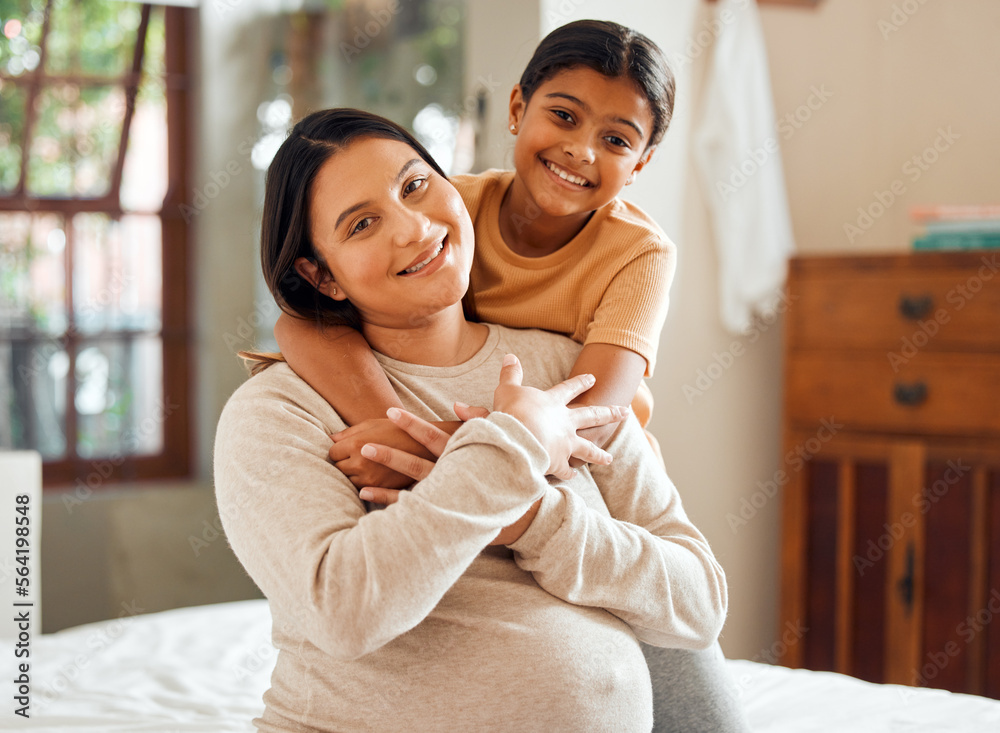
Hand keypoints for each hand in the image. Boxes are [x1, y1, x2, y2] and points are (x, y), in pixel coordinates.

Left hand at [330, 417, 434, 489]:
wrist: (426, 447)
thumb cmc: (399, 430)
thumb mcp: (373, 424)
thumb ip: (350, 432)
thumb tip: (331, 439)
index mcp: (356, 444)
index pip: (333, 452)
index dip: (340, 448)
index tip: (348, 446)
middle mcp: (360, 463)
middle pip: (338, 467)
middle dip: (345, 461)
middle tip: (357, 455)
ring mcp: (370, 479)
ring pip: (349, 480)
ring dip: (353, 474)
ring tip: (366, 464)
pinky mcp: (379, 490)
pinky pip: (361, 491)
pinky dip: (362, 484)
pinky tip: (366, 479)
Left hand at [358, 408, 539, 545]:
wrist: (528, 513)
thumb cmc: (512, 469)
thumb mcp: (503, 439)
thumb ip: (480, 418)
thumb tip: (455, 405)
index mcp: (466, 454)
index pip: (434, 435)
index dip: (412, 425)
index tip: (389, 412)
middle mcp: (456, 475)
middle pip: (418, 461)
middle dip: (392, 452)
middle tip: (365, 443)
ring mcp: (450, 498)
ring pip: (413, 490)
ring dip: (386, 486)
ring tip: (359, 480)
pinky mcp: (447, 516)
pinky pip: (414, 510)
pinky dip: (391, 504)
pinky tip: (370, 497)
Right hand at [492, 354, 628, 479]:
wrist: (517, 437)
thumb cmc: (512, 411)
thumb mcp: (508, 389)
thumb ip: (510, 374)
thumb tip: (509, 356)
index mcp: (553, 403)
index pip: (570, 389)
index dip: (581, 383)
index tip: (593, 378)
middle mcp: (565, 422)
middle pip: (592, 416)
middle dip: (610, 413)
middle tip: (626, 412)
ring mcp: (565, 443)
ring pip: (588, 448)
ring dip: (599, 454)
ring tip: (609, 458)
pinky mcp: (559, 462)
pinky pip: (567, 469)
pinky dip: (569, 473)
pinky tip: (572, 476)